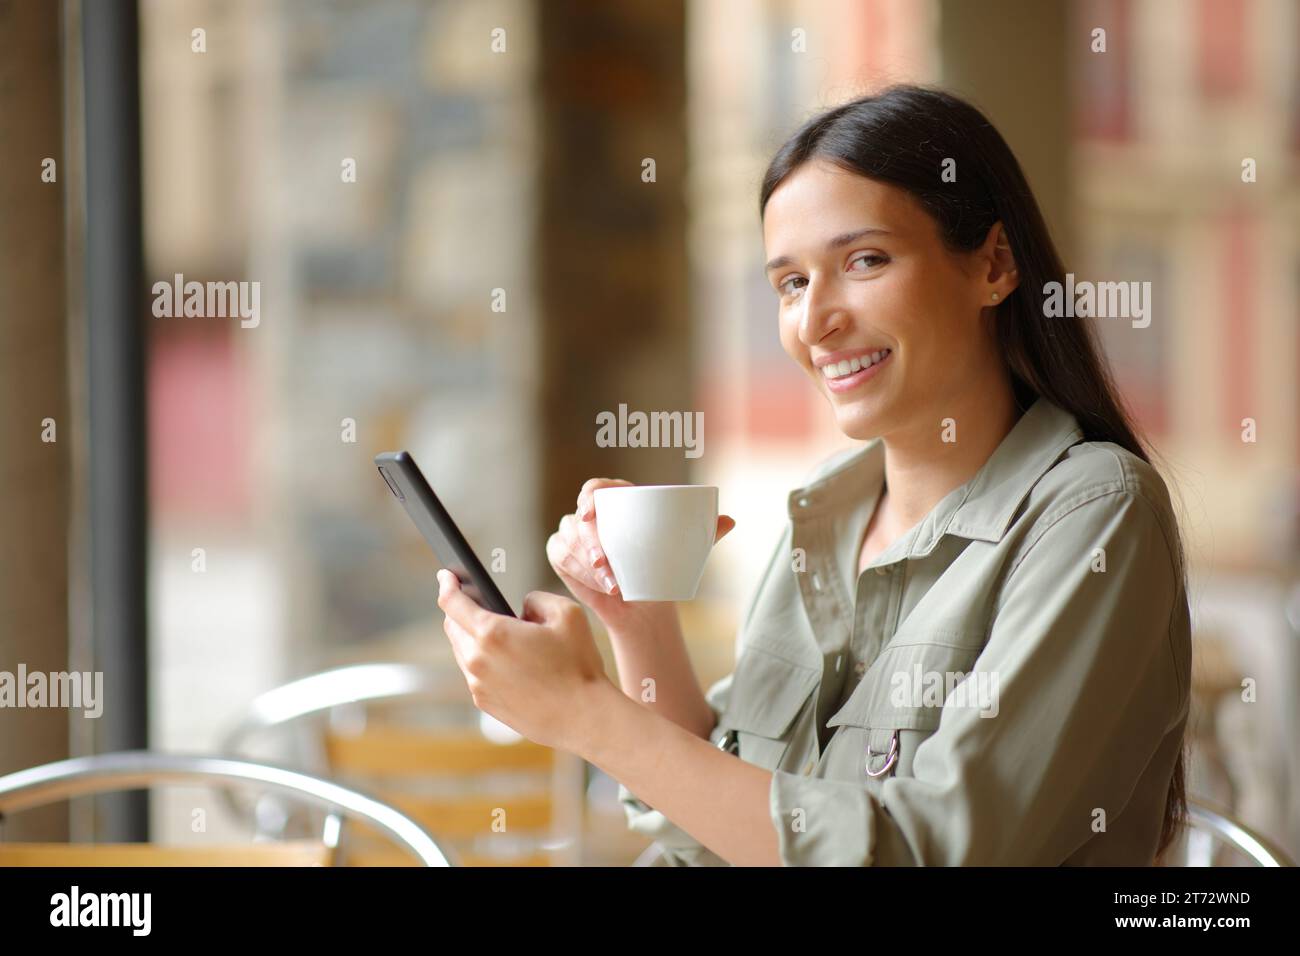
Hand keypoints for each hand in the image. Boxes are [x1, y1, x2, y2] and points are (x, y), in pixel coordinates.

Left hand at [436, 568, 612, 752]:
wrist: (583, 717)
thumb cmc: (578, 665)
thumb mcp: (566, 613)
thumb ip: (536, 599)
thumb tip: (521, 608)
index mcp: (493, 633)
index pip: (452, 603)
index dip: (447, 583)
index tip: (447, 576)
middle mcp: (477, 660)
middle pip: (452, 626)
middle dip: (460, 609)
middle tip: (475, 600)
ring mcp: (478, 685)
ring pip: (462, 650)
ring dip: (470, 636)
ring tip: (493, 630)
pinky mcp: (485, 703)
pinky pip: (474, 673)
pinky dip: (482, 660)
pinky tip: (504, 659)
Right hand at [545, 477, 735, 627]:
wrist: (644, 602)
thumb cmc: (662, 567)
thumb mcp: (685, 549)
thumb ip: (706, 532)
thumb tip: (730, 520)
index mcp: (617, 499)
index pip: (595, 488)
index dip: (589, 497)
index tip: (591, 514)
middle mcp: (590, 514)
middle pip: (579, 519)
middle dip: (587, 543)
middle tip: (605, 564)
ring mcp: (573, 535)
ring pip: (568, 542)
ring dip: (585, 565)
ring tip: (611, 584)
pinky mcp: (562, 555)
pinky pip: (561, 559)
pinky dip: (576, 574)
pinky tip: (596, 586)